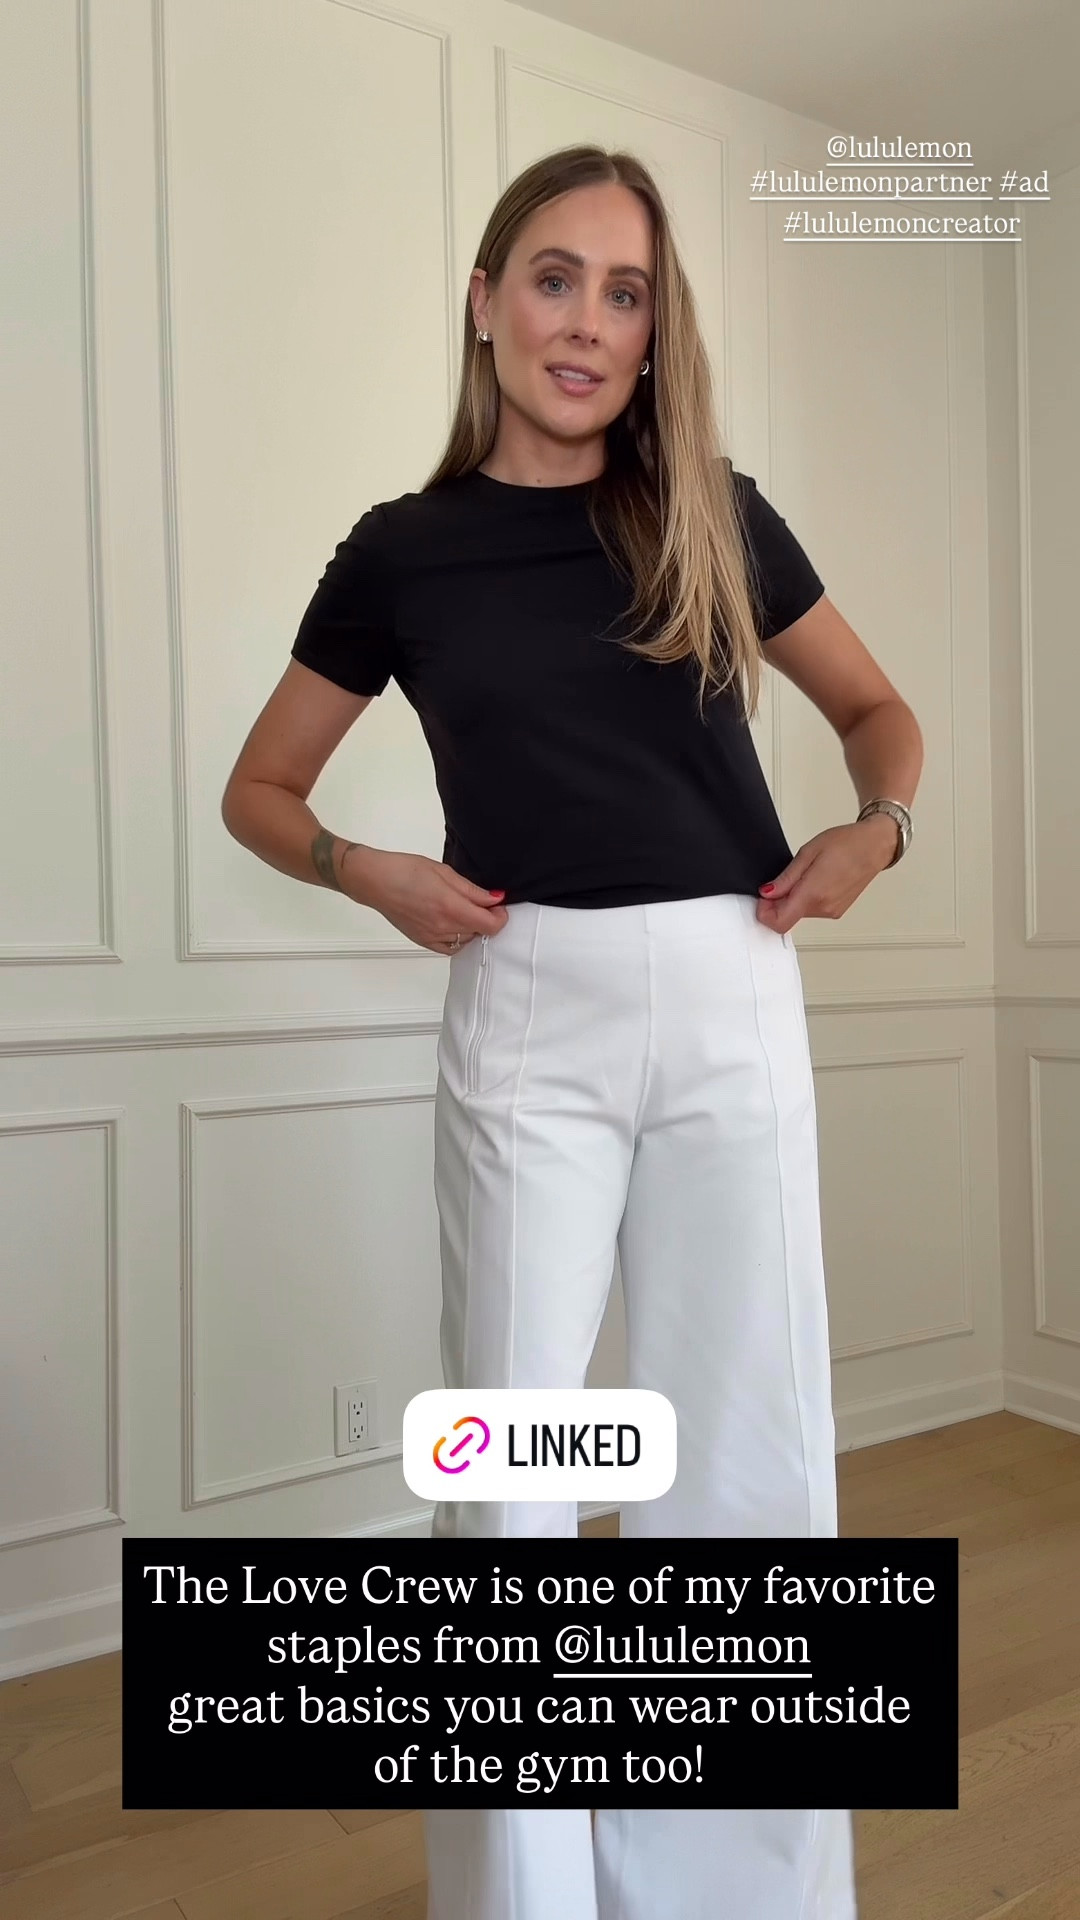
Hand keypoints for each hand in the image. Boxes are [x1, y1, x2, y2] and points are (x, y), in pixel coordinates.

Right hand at [341, 848, 508, 953]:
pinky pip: (450, 948)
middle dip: (486, 918)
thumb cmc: (405, 870)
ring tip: (463, 910)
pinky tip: (452, 924)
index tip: (498, 905)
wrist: (376, 881)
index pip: (491, 925)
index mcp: (451, 907)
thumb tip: (494, 899)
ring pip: (466, 940)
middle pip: (480, 932)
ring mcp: (433, 937)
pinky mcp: (423, 941)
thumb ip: (472, 890)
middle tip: (481, 902)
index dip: (500, 916)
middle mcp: (444, 927)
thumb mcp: (445, 872)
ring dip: (472, 928)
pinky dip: (458, 939)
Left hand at [755, 817, 898, 934]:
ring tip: (805, 874)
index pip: (779, 922)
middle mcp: (824, 908)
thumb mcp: (808, 853)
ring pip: (799, 914)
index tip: (763, 897)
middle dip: (778, 902)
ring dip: (793, 899)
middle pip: (787, 917)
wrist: (875, 845)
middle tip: (783, 878)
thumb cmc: (847, 843)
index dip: (765, 913)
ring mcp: (832, 911)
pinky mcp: (837, 910)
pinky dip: (806, 899)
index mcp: (814, 894)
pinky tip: (814, 879)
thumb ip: (786, 878)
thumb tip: (768, 892)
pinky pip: (813, 910)